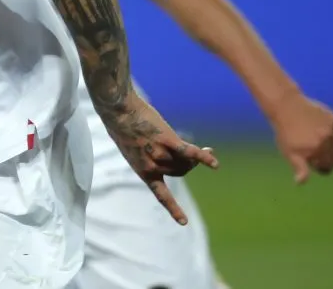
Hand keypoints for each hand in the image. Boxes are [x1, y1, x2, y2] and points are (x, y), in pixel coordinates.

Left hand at [102, 95, 219, 224]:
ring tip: (205, 149)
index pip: (161, 194)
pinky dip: (203, 157)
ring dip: (195, 157)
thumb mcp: (134, 149)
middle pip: (180, 171)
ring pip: (186, 162)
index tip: (184, 222)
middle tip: (195, 154)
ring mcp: (159, 153)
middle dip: (188, 164)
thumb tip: (180, 159)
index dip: (173, 208)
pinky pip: (189, 152)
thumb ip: (152, 157)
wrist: (117, 111)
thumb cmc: (123, 126)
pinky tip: (215, 163)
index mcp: (143, 171)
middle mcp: (152, 166)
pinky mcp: (167, 139)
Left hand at [270, 93, 332, 183]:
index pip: (325, 169)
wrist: (287, 107)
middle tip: (317, 154)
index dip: (319, 168)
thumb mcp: (289, 152)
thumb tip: (300, 183)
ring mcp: (331, 130)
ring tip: (323, 148)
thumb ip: (299, 168)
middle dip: (326, 161)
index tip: (312, 163)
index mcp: (313, 150)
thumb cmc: (286, 132)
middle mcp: (324, 140)